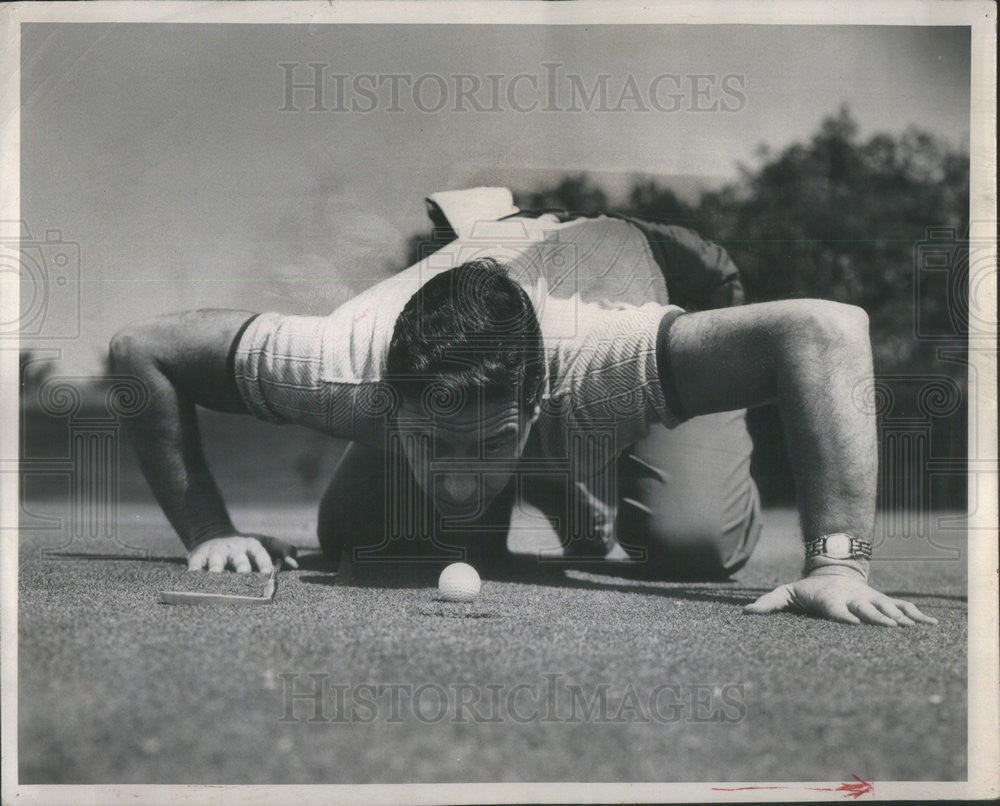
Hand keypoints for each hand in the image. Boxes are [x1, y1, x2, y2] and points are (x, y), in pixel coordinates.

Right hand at [187, 533, 298, 573]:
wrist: (216, 534)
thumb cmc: (247, 546)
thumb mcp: (267, 543)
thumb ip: (284, 550)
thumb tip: (295, 564)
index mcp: (253, 545)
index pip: (261, 554)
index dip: (264, 563)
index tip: (268, 575)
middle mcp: (234, 548)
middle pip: (239, 560)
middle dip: (242, 568)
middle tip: (244, 577)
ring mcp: (216, 552)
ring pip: (216, 563)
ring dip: (216, 569)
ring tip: (216, 577)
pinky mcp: (198, 556)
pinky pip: (195, 565)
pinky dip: (194, 571)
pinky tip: (193, 579)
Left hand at [745, 568, 936, 625]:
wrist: (833, 573)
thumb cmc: (807, 591)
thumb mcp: (786, 594)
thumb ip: (768, 603)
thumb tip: (745, 612)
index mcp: (831, 602)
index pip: (837, 610)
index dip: (844, 616)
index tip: (853, 623)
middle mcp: (854, 602)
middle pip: (867, 611)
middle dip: (878, 618)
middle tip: (891, 627)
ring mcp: (871, 601)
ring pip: (888, 609)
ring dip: (901, 617)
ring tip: (914, 627)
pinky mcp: (884, 603)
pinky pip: (904, 608)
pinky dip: (918, 616)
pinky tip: (933, 625)